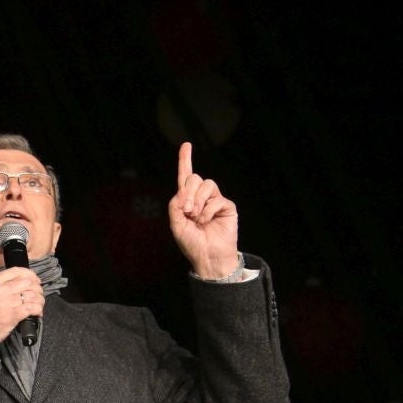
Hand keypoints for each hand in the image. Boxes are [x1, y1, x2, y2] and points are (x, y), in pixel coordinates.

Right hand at [0, 266, 44, 347]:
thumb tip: (14, 287)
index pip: (15, 271)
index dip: (29, 274)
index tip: (33, 280)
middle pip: (27, 282)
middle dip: (37, 288)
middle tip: (38, 294)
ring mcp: (7, 301)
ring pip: (33, 294)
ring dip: (39, 300)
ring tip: (38, 304)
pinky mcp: (14, 314)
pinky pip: (33, 307)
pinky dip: (38, 310)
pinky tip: (37, 313)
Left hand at [168, 141, 240, 277]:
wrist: (208, 257)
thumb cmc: (191, 243)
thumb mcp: (176, 225)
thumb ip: (175, 207)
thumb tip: (181, 192)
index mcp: (187, 200)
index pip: (185, 177)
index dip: (185, 160)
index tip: (186, 145)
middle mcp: (201, 197)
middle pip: (195, 178)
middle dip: (188, 193)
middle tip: (187, 210)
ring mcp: (215, 200)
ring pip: (207, 185)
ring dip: (198, 201)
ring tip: (196, 217)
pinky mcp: (227, 206)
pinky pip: (217, 199)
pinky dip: (208, 210)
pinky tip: (206, 221)